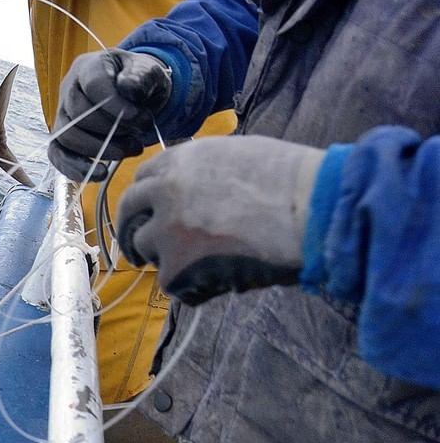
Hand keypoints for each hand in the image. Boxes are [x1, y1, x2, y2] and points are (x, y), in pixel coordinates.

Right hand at [48, 50, 171, 181]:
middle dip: (112, 130)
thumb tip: (127, 89)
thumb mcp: (148, 72)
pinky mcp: (62, 138)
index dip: (114, 104)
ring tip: (130, 150)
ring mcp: (63, 115)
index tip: (138, 117)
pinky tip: (101, 174)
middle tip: (140, 135)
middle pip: (79, 113)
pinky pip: (58, 156)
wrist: (136, 96)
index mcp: (89, 67)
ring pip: (68, 136)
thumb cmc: (140, 82)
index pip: (94, 84)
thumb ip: (140, 76)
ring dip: (100, 149)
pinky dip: (76, 169)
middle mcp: (69, 89)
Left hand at [116, 136, 325, 304]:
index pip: (143, 178)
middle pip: (128, 210)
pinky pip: (170, 282)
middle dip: (130, 230)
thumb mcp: (240, 154)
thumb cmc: (295, 182)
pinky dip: (192, 288)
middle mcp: (165, 188)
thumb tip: (198, 185)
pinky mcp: (176, 263)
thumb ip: (206, 171)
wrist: (313, 209)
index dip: (144, 199)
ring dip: (164, 259)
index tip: (145, 213)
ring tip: (197, 269)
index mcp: (181, 159)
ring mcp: (166, 226)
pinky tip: (221, 284)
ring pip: (145, 247)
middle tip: (138, 251)